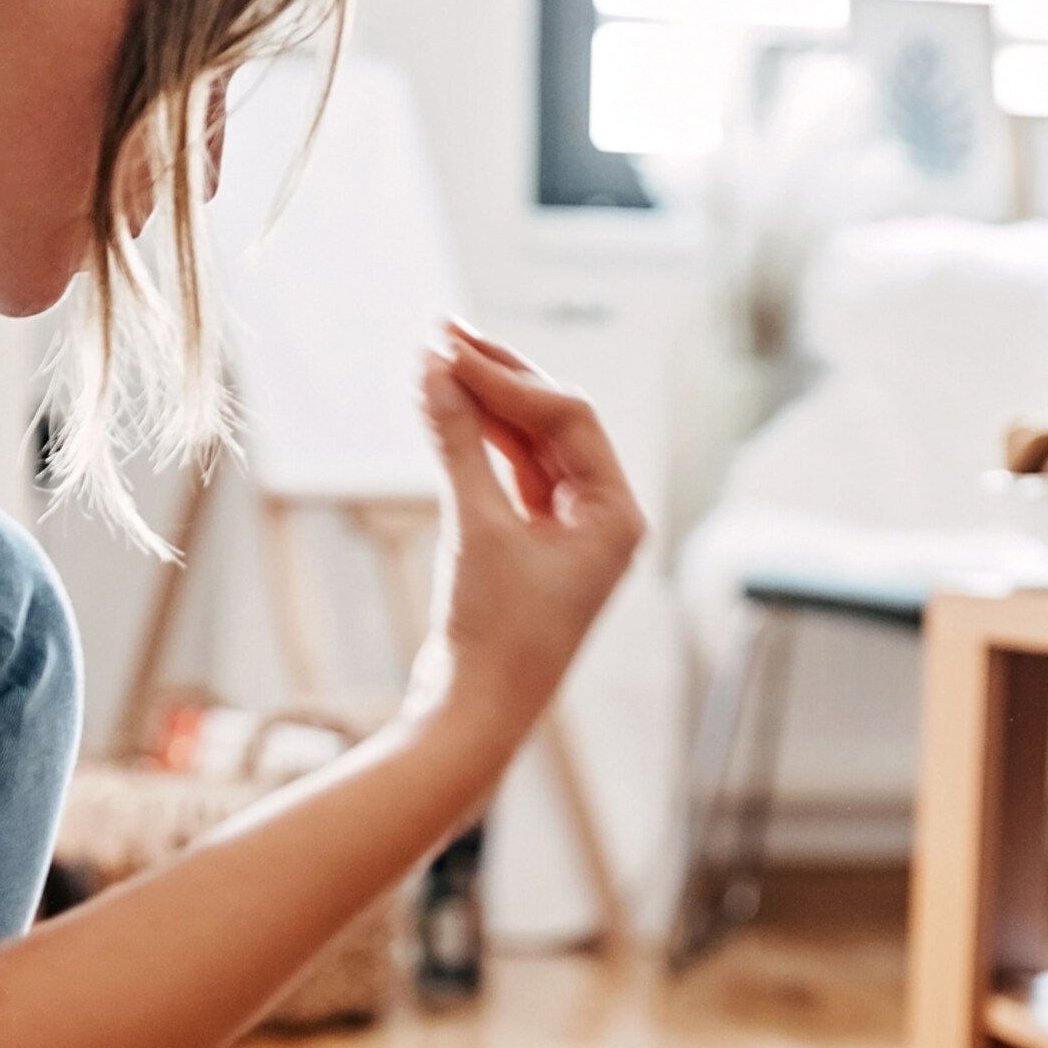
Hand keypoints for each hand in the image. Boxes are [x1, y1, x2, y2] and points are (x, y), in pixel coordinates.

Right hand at [408, 322, 646, 753]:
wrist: (473, 715)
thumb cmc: (492, 634)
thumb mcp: (475, 527)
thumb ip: (457, 442)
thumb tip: (432, 369)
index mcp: (617, 515)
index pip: (569, 418)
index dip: (508, 379)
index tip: (449, 350)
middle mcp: (603, 519)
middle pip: (553, 423)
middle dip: (497, 379)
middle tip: (440, 332)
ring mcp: (568, 533)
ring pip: (528, 447)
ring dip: (482, 405)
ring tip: (431, 361)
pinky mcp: (530, 548)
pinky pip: (509, 476)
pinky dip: (476, 444)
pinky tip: (442, 408)